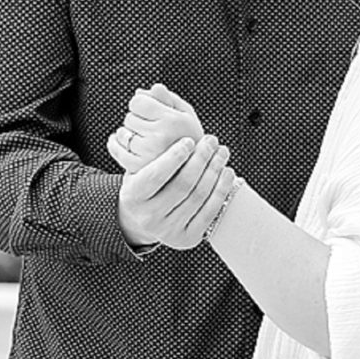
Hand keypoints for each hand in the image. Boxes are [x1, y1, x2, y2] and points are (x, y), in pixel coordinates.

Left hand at [107, 84, 200, 173]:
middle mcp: (159, 136)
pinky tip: (125, 143)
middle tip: (149, 128)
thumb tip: (140, 91)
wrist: (195, 170)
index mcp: (172, 120)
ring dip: (128, 133)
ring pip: (122, 134)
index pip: (137, 102)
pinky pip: (117, 151)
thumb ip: (166, 97)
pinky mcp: (139, 167)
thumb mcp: (186, 113)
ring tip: (143, 138)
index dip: (140, 104)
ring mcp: (148, 153)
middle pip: (129, 117)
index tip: (147, 110)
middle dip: (136, 119)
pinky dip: (116, 145)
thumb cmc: (191, 137)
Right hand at [117, 131, 234, 250]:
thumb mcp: (138, 169)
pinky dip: (222, 190)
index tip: (189, 140)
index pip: (156, 175)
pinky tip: (226, 173)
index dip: (175, 156)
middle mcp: (149, 217)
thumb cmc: (146, 185)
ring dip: (215, 170)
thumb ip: (151, 152)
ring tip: (221, 152)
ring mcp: (169, 230)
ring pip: (199, 196)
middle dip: (201, 159)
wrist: (144, 219)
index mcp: (133, 197)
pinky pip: (210, 211)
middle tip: (211, 141)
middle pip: (183, 185)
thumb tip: (168, 120)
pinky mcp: (187, 238)